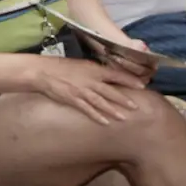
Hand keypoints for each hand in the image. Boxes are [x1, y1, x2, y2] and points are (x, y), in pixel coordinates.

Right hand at [29, 56, 144, 125]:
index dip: (129, 80)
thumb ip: (94, 71)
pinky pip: (87, 110)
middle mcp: (90, 80)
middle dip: (125, 99)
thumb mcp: (81, 64)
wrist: (43, 71)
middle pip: (111, 91)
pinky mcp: (73, 100)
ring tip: (124, 117)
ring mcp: (82, 91)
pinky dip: (97, 116)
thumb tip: (106, 76)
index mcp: (93, 69)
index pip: (116, 75)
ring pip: (102, 102)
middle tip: (137, 106)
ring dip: (113, 110)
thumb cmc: (61, 66)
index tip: (142, 85)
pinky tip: (105, 122)